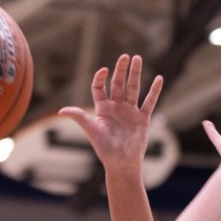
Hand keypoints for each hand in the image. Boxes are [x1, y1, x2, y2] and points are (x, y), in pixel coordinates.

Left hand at [58, 54, 162, 171]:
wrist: (122, 164)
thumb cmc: (105, 149)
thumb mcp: (92, 131)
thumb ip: (80, 117)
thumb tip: (61, 111)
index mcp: (102, 109)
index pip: (100, 88)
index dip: (101, 78)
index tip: (104, 70)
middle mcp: (116, 108)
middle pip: (118, 84)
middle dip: (121, 70)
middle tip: (126, 56)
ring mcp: (130, 112)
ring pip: (133, 89)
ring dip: (135, 74)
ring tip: (138, 58)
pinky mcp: (142, 118)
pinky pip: (149, 102)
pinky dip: (154, 91)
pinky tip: (158, 78)